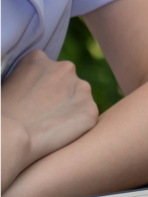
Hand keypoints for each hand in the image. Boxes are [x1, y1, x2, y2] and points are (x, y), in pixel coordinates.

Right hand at [1, 51, 98, 188]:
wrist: (9, 137)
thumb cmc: (0, 113)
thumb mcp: (5, 85)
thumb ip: (21, 79)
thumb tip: (27, 86)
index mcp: (39, 59)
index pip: (44, 68)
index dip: (37, 86)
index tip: (30, 100)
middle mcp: (65, 68)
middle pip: (65, 80)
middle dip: (57, 95)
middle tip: (41, 114)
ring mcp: (81, 88)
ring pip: (79, 97)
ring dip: (69, 108)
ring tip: (49, 125)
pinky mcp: (90, 110)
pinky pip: (85, 117)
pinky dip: (76, 125)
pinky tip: (59, 133)